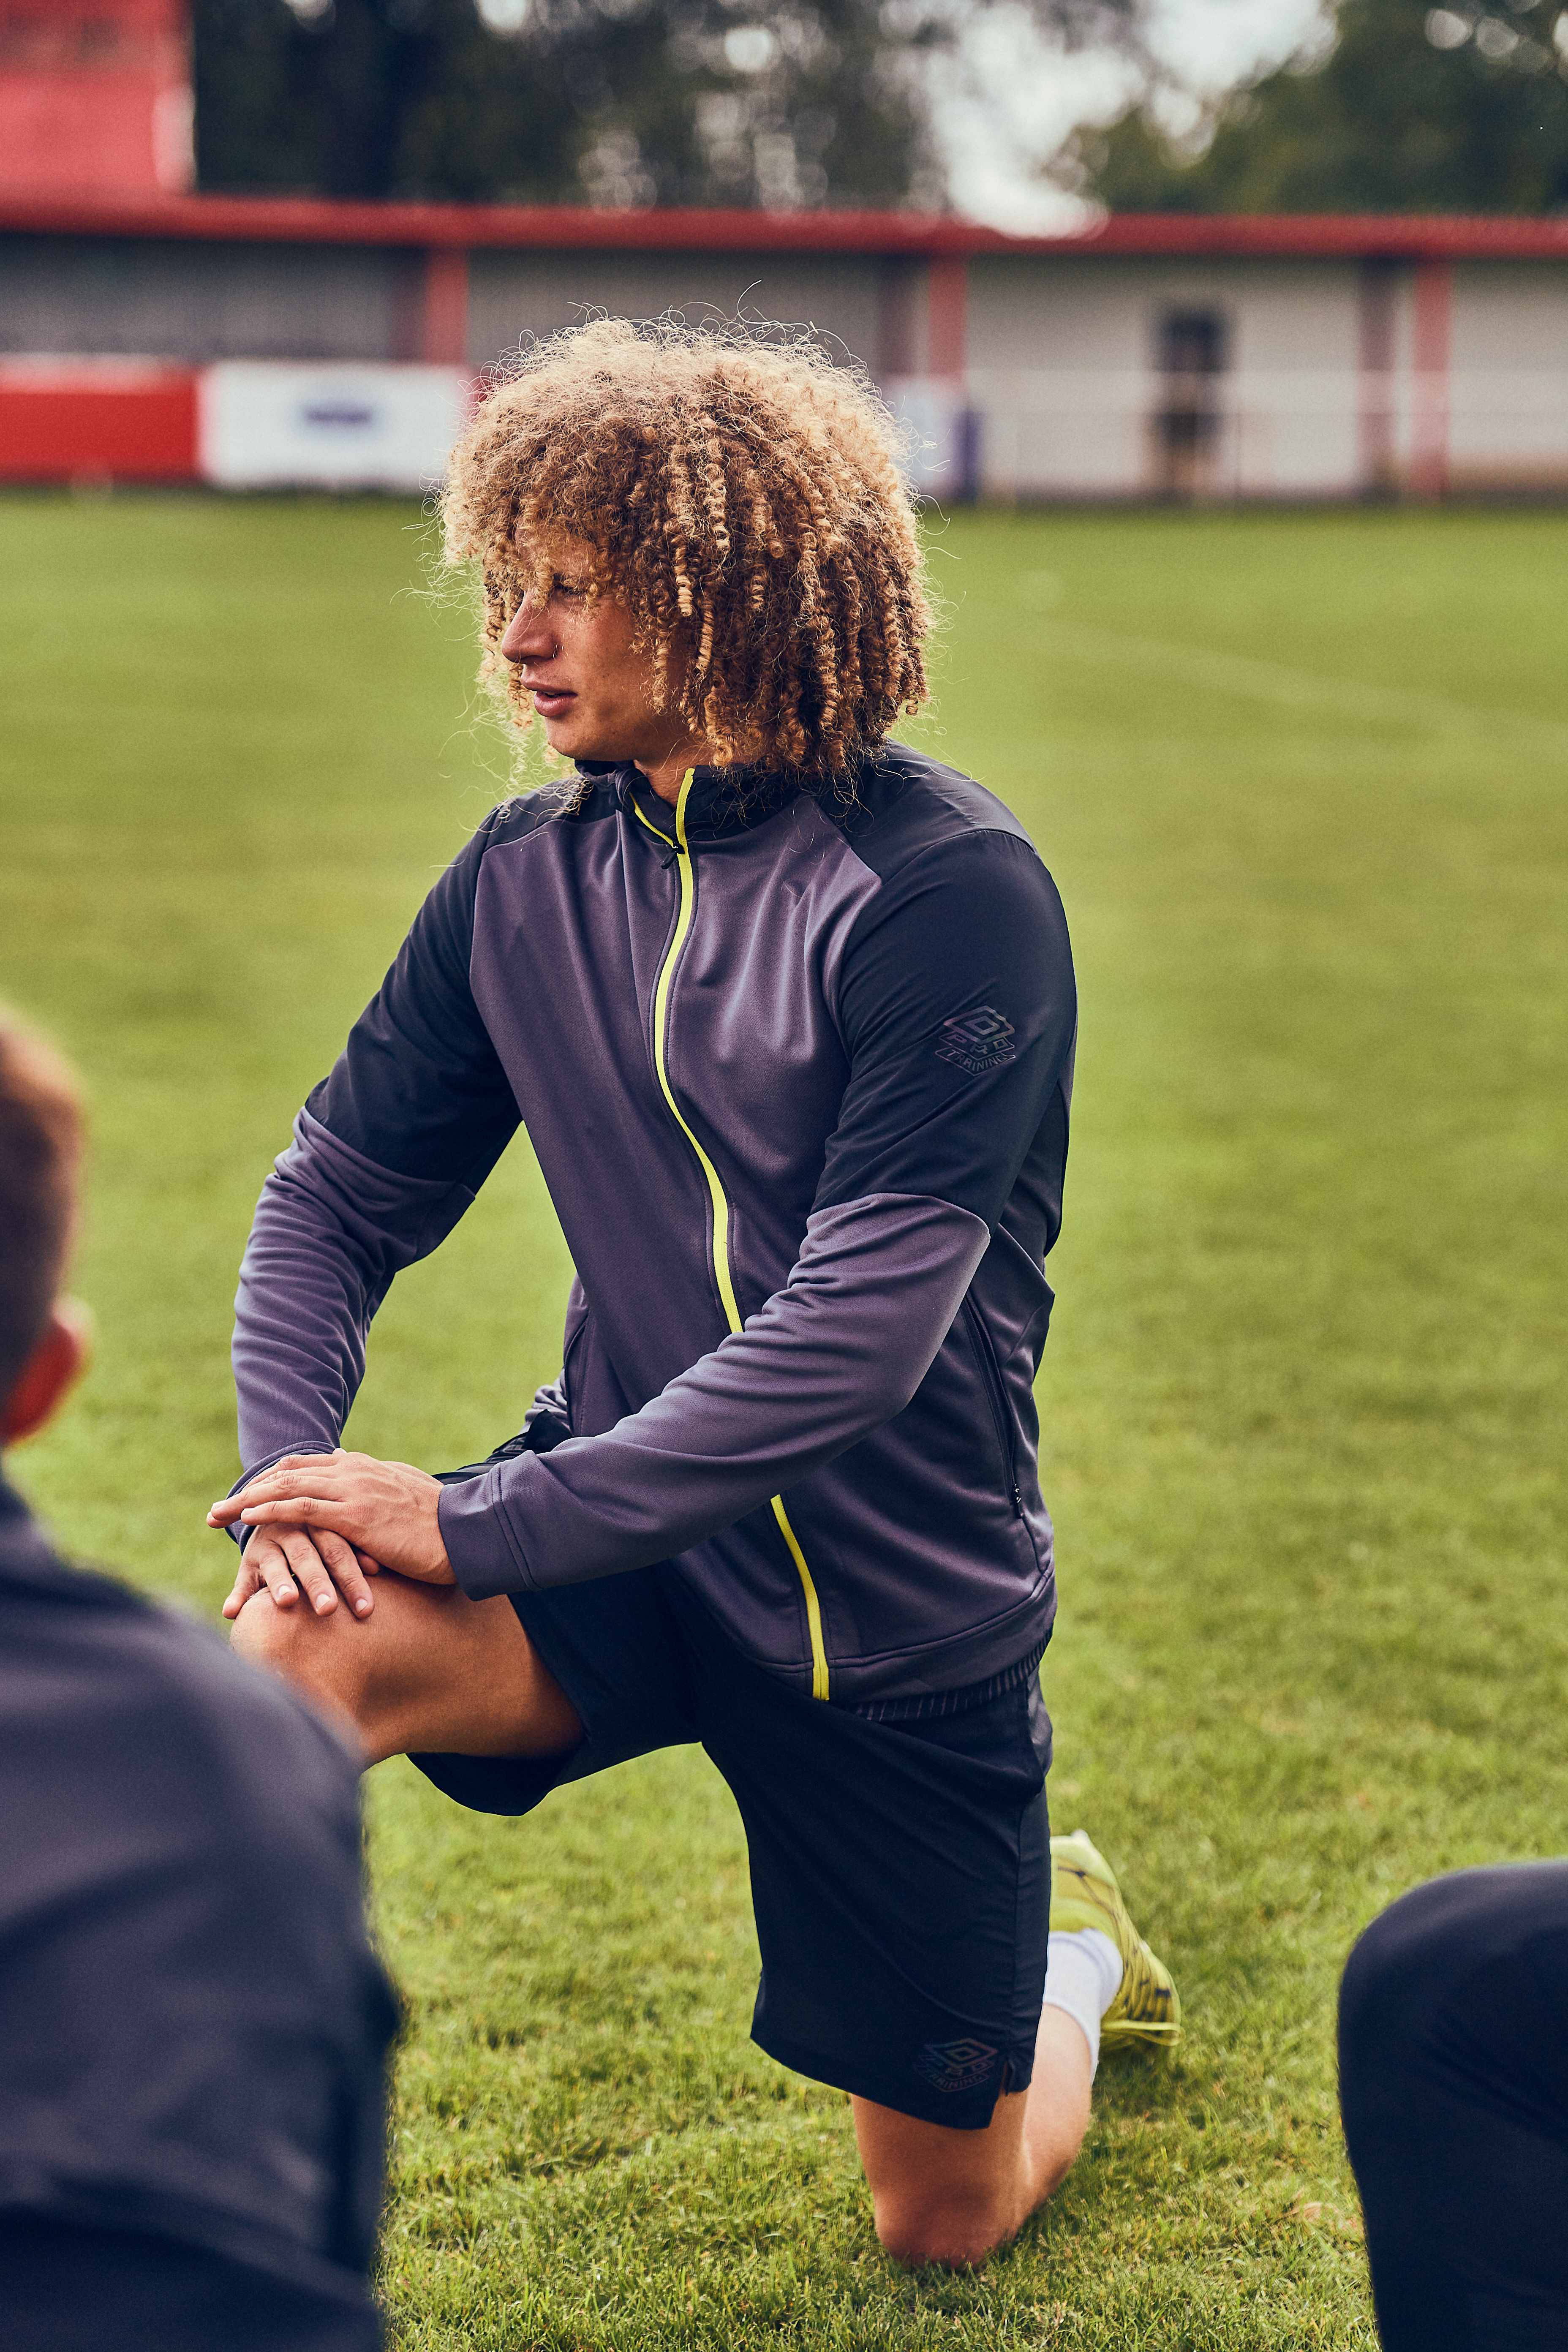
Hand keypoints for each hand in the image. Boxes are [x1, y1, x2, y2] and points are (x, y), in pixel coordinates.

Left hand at [211, 1450, 454, 1617]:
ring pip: (288, 1490)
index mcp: (362, 1467)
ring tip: (219, 1517)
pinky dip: (272, 1512)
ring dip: (248, 1503)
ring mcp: (353, 1491)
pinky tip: (249, 1520)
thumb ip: (371, 1476)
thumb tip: (342, 1458)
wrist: (466, 1531)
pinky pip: (303, 1511)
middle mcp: (353, 1472)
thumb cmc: (437, 1520)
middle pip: (286, 1476)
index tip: (245, 1498)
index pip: (304, 1468)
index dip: (270, 1481)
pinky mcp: (355, 1516)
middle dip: (248, 1493)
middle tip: (217, 1512)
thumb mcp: (401, 1487)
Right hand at [221, 1519, 383, 1621]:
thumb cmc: (326, 1534)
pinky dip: (237, 1596)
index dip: (352, 1576)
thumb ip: (357, 1549)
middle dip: (318, 1583)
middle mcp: (293, 1528)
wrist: (285, 1513)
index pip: (338, 1549)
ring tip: (288, 1602)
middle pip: (307, 1556)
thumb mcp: (340, 1535)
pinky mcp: (248, 1560)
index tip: (366, 1607)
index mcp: (321, 1521)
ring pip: (274, 1564)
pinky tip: (232, 1613)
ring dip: (278, 1583)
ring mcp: (267, 1543)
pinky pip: (242, 1579)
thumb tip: (381, 1567)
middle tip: (328, 1610)